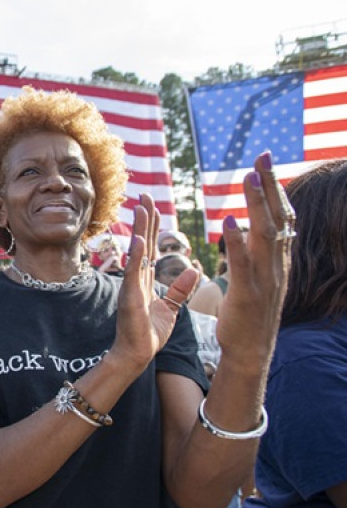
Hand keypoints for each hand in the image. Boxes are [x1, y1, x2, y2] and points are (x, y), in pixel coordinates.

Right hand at [110, 194, 198, 368]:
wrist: (136, 355)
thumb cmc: (149, 334)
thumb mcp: (170, 308)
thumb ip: (179, 289)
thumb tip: (192, 271)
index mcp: (147, 279)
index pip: (151, 246)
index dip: (152, 225)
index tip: (153, 204)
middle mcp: (138, 278)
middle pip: (143, 242)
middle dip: (144, 218)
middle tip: (144, 195)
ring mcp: (132, 285)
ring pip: (138, 251)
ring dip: (139, 229)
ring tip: (141, 207)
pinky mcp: (131, 297)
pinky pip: (134, 273)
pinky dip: (136, 256)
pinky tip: (139, 240)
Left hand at [215, 152, 290, 361]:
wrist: (250, 350)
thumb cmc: (249, 312)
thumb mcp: (260, 275)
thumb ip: (260, 251)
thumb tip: (261, 226)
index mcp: (276, 259)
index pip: (280, 216)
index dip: (274, 188)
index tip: (265, 161)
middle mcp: (276, 264)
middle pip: (276, 217)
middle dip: (269, 186)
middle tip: (262, 156)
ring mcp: (264, 279)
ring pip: (263, 236)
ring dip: (256, 205)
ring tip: (249, 178)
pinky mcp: (247, 294)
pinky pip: (242, 265)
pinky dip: (237, 243)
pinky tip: (228, 224)